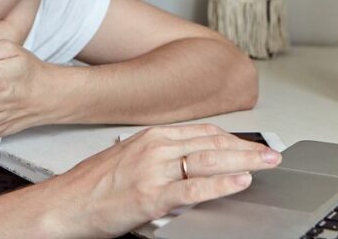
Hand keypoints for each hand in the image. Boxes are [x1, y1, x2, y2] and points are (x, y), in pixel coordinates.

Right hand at [56, 124, 281, 237]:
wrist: (64, 204)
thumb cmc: (93, 185)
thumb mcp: (130, 158)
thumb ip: (161, 156)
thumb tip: (191, 161)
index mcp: (153, 136)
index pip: (204, 132)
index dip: (234, 140)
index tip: (254, 146)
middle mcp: (156, 147)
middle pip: (212, 143)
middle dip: (247, 149)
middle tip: (273, 154)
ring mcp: (154, 170)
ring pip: (208, 160)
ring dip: (244, 161)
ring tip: (267, 164)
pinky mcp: (151, 195)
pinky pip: (193, 188)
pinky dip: (220, 184)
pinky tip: (239, 182)